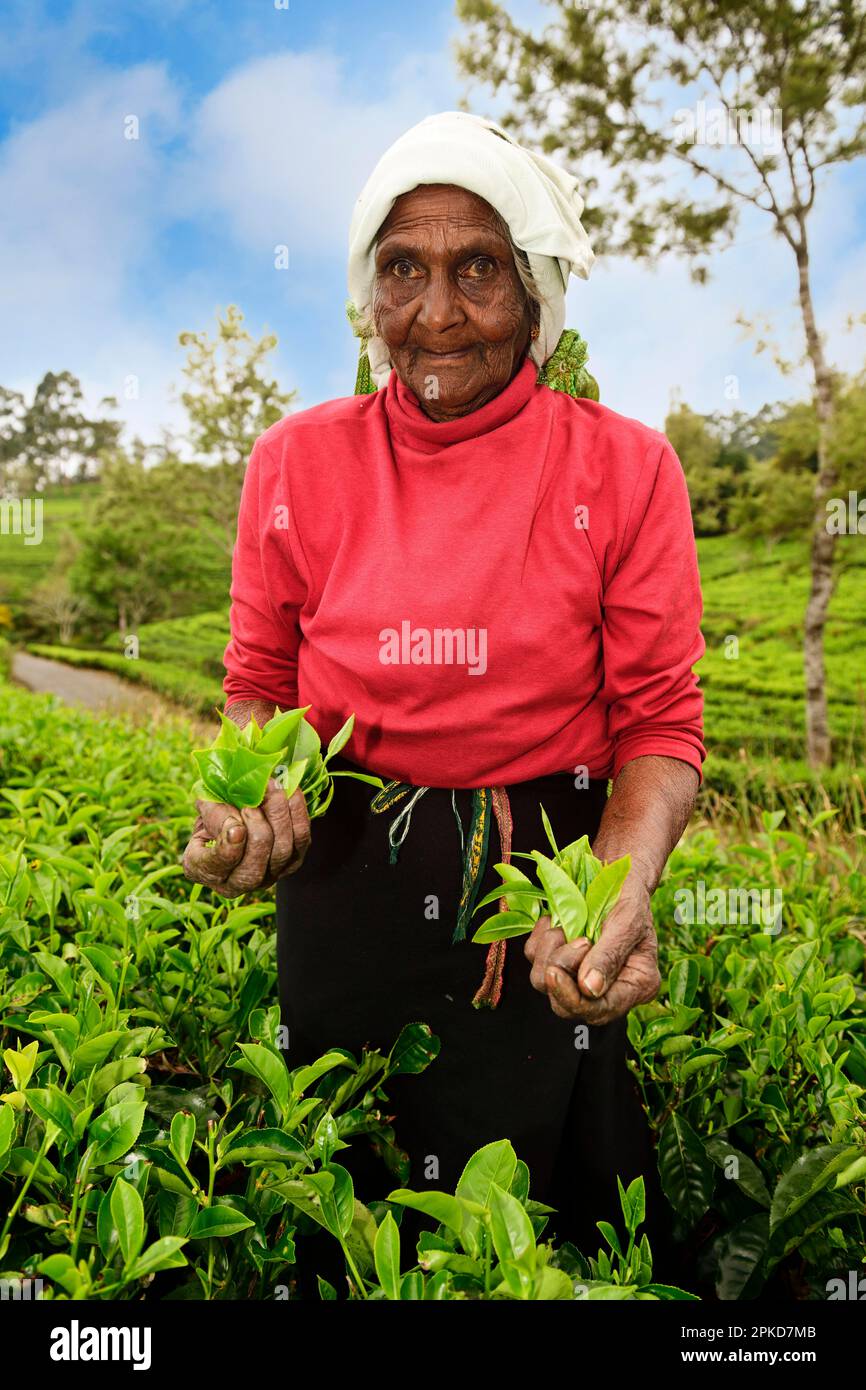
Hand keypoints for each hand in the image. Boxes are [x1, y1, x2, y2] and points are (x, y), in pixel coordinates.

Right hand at [182, 777, 310, 895]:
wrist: (240, 812)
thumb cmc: (216, 811)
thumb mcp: (205, 809)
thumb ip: (213, 812)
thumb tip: (234, 818)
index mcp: (205, 871)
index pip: (216, 868)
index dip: (227, 849)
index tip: (235, 826)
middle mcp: (237, 884)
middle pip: (253, 870)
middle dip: (257, 831)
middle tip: (253, 803)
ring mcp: (268, 877)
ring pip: (281, 853)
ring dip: (278, 817)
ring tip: (272, 788)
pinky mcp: (292, 862)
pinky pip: (301, 840)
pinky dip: (297, 813)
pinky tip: (291, 791)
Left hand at [524, 889, 660, 1023]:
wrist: (615, 874)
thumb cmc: (630, 897)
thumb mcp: (627, 922)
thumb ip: (609, 956)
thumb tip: (590, 989)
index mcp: (635, 986)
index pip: (599, 1011)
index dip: (572, 999)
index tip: (555, 973)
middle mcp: (606, 989)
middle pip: (565, 1006)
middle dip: (559, 970)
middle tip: (573, 936)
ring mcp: (577, 977)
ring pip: (542, 982)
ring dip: (550, 948)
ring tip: (569, 925)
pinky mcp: (556, 960)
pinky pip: (533, 957)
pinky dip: (541, 936)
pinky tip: (559, 921)